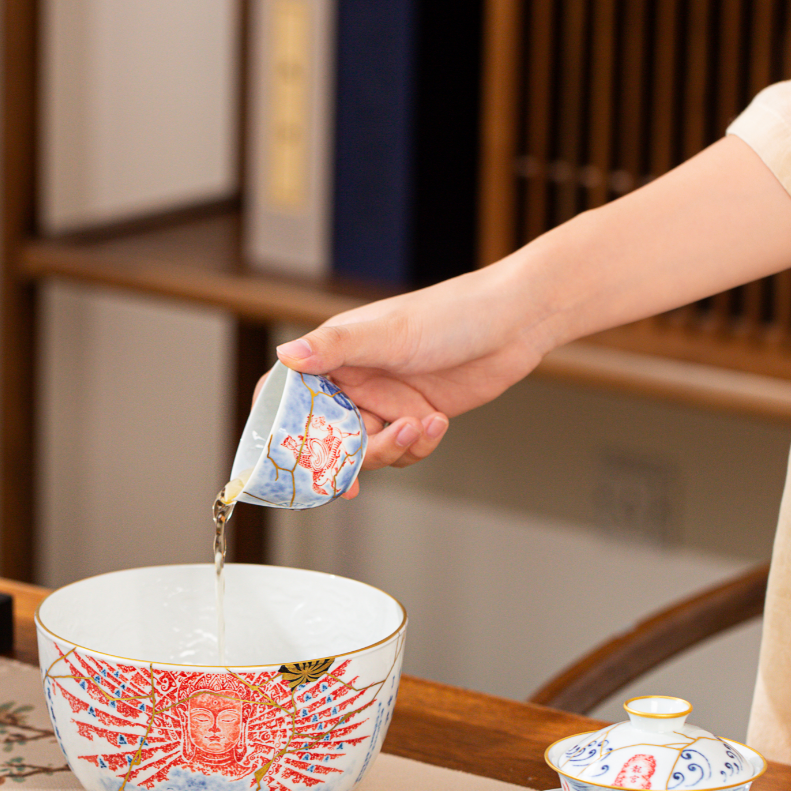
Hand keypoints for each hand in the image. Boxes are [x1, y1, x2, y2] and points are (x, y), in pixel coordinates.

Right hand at [274, 263, 547, 486]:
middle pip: (325, 435)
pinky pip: (403, 450)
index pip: (287, 394)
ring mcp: (386, 400)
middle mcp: (355, 379)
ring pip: (366, 449)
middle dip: (341, 457)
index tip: (283, 458)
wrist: (513, 323)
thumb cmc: (450, 314)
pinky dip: (418, 446)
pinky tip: (437, 421)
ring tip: (415, 426)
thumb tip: (285, 356)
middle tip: (353, 477)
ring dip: (389, 449)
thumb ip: (334, 348)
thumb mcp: (388, 333)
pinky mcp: (415, 417)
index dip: (277, 428)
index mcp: (336, 354)